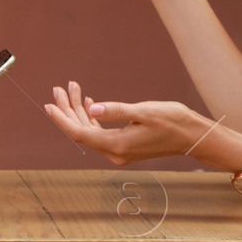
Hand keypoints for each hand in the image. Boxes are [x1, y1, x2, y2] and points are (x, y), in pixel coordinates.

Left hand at [43, 81, 211, 165]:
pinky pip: (101, 133)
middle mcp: (115, 152)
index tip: (49, 104)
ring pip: (90, 131)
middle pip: (82, 132)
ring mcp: (119, 151)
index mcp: (117, 146)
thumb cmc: (172, 121)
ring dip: (79, 111)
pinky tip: (89, 103)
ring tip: (72, 89)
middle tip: (59, 88)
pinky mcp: (125, 146)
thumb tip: (92, 109)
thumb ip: (116, 111)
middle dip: (68, 110)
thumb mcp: (144, 112)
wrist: (193, 136)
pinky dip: (92, 118)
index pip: (80, 134)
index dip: (62, 119)